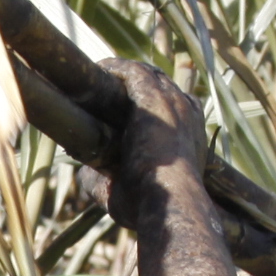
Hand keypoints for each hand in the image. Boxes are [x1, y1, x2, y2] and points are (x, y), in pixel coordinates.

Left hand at [99, 58, 208, 223]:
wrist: (170, 203)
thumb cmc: (154, 206)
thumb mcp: (130, 193)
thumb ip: (108, 180)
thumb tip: (84, 174)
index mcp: (191, 134)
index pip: (174, 107)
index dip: (151, 105)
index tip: (126, 109)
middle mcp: (186, 112)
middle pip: (160, 84)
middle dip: (134, 85)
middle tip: (107, 90)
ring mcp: (171, 101)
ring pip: (145, 74)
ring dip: (121, 73)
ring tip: (97, 75)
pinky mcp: (153, 96)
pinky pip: (131, 71)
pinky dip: (113, 69)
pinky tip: (95, 70)